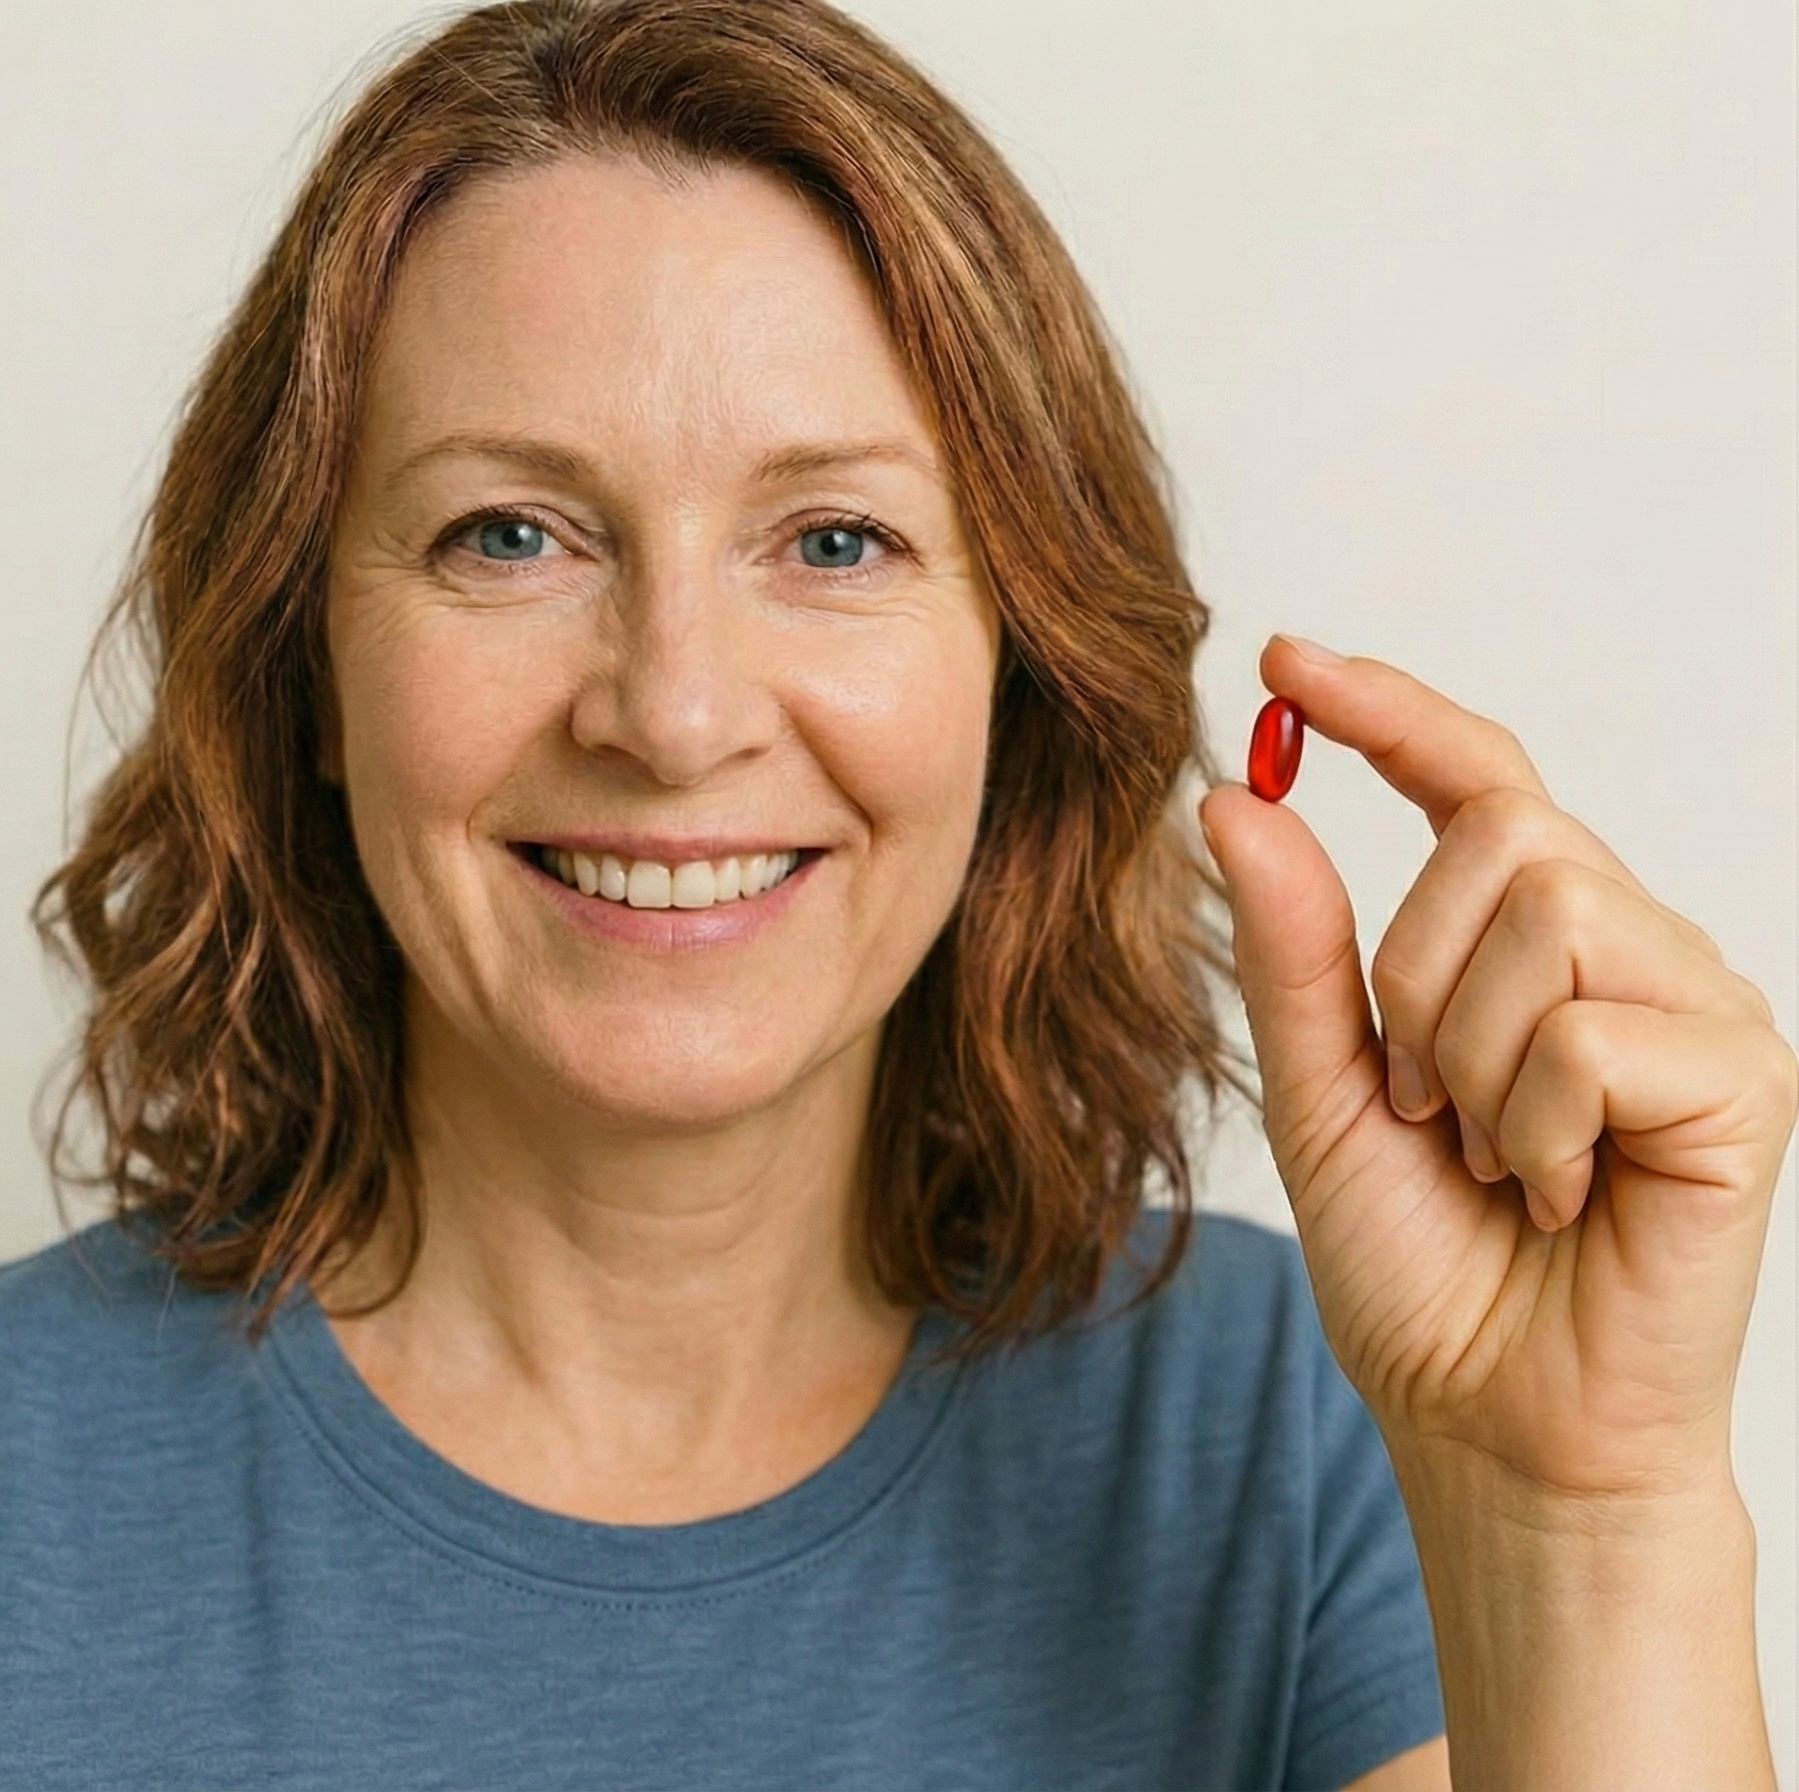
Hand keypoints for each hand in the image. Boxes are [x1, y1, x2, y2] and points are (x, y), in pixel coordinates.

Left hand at [1199, 636, 1797, 1503]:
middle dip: (1416, 977)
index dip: (1387, 709)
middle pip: (1503, 833)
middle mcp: (1627, 946)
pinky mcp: (1743, 1080)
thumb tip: (1237, 795)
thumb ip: (1292, 950)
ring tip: (1494, 1156)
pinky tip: (1556, 1195)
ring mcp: (1696, 1004)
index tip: (1286, 657)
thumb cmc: (1417, 1262)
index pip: (1474, 775)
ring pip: (1547, 915)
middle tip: (1426, 1103)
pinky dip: (1532, 1127)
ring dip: (1469, 1058)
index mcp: (1529, 941)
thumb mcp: (1319, 1091)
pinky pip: (1592, 1032)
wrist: (1494, 1420)